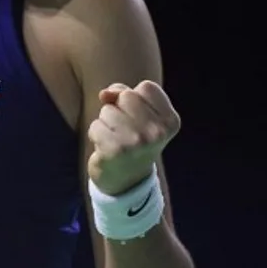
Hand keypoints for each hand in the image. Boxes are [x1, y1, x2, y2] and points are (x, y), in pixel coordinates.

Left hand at [87, 81, 179, 195]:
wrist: (127, 180)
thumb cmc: (133, 139)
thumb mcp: (138, 114)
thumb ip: (124, 93)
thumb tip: (104, 94)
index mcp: (170, 121)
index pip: (147, 87)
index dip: (135, 97)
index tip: (138, 117)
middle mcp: (157, 132)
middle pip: (126, 96)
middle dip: (118, 108)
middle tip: (125, 130)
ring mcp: (137, 142)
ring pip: (107, 110)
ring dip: (105, 123)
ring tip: (115, 139)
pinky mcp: (116, 151)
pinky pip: (95, 126)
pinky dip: (96, 135)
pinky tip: (106, 148)